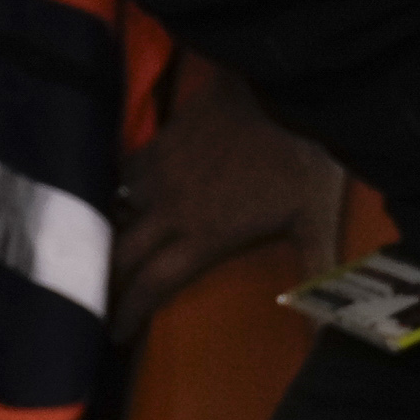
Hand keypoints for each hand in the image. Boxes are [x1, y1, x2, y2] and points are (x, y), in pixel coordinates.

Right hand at [111, 55, 355, 338]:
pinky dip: (115, 190)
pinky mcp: (160, 139)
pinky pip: (124, 171)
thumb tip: (327, 330)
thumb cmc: (305, 154)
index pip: (154, 283)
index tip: (112, 335)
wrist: (283, 84)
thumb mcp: (317, 217)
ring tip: (94, 255)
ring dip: (103, 236)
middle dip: (103, 282)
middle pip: (120, 254)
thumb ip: (317, 271)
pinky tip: (112, 196)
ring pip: (115, 211)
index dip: (129, 312)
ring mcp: (161, 171)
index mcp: (206, 234)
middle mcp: (172, 208)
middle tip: (92, 302)